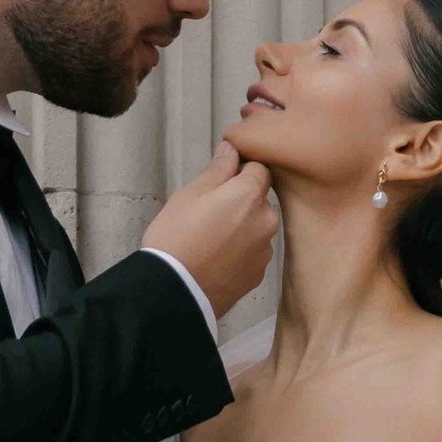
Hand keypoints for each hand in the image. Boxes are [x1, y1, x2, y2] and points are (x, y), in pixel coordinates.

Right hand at [144, 135, 277, 316]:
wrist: (175, 292)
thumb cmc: (176, 238)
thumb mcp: (189, 194)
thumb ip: (217, 169)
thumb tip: (232, 149)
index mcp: (250, 195)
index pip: (260, 168)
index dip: (241, 169)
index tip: (221, 179)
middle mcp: (266, 221)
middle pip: (259, 199)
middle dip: (240, 200)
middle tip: (209, 212)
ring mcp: (265, 250)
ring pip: (257, 227)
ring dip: (242, 226)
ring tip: (211, 238)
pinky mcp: (258, 274)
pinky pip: (252, 251)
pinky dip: (240, 250)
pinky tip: (216, 257)